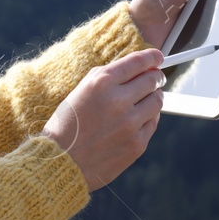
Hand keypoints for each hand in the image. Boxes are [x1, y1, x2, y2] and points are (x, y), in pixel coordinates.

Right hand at [42, 48, 165, 190]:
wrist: (61, 162)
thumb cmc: (68, 124)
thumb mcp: (82, 90)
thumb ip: (110, 75)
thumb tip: (140, 67)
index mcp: (102, 83)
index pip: (138, 62)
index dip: (152, 57)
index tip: (157, 57)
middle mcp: (118, 101)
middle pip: (152, 80)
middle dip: (155, 77)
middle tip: (155, 79)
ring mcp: (130, 124)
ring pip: (157, 101)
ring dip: (153, 97)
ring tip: (144, 100)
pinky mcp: (137, 144)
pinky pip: (153, 123)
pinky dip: (147, 118)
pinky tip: (135, 120)